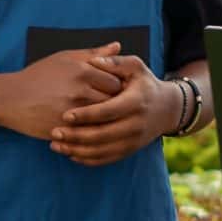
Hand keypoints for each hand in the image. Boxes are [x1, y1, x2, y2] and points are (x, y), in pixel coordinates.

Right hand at [0, 44, 125, 141]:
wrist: (10, 98)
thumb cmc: (38, 76)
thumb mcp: (65, 58)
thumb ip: (93, 53)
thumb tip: (118, 46)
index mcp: (82, 71)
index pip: (116, 83)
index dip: (118, 88)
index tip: (114, 92)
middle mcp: (80, 91)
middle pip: (114, 103)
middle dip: (116, 106)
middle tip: (114, 107)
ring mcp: (73, 113)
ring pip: (104, 121)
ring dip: (106, 121)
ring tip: (104, 119)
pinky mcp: (66, 130)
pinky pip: (90, 135)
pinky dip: (94, 133)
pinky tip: (91, 129)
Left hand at [51, 54, 171, 166]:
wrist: (166, 109)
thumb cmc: (144, 83)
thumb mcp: (135, 66)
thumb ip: (115, 62)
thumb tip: (94, 60)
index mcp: (136, 102)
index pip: (108, 111)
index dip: (86, 115)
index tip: (65, 115)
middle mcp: (136, 124)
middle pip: (102, 135)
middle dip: (76, 136)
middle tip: (54, 133)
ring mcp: (133, 141)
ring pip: (102, 151)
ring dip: (77, 150)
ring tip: (56, 145)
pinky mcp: (129, 151)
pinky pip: (106, 159)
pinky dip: (87, 159)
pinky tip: (70, 153)